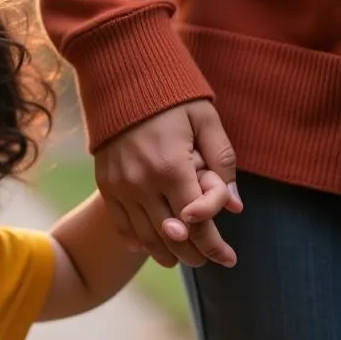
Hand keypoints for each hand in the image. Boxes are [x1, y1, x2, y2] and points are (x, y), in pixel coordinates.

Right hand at [95, 100, 240, 268]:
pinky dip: (135, 239)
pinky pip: (120, 222)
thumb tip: (235, 207)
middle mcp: (142, 183)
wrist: (121, 78)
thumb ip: (223, 164)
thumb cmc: (172, 97)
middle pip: (171, 236)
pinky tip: (148, 246)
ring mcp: (119, 185)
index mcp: (171, 168)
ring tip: (180, 260)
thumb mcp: (206, 121)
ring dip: (164, 253)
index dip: (215, 246)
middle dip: (193, 254)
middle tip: (208, 261)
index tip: (230, 260)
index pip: (197, 223)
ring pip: (144, 235)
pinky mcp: (105, 183)